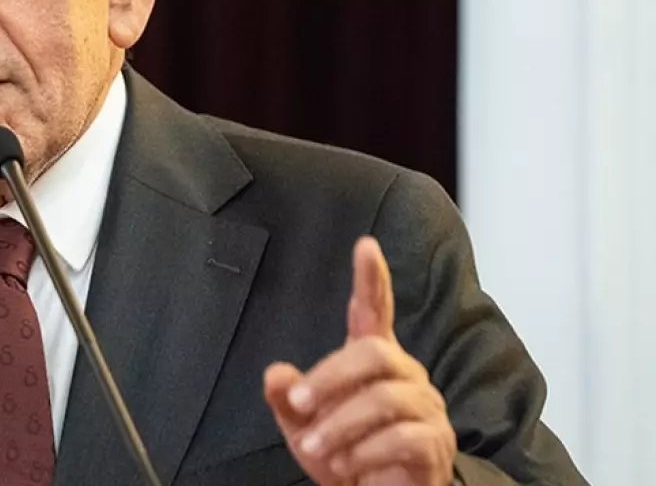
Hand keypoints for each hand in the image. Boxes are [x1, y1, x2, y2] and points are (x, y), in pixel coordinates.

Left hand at [263, 237, 455, 484]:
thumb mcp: (303, 427)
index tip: (365, 246)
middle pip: (373, 354)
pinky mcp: (434, 444)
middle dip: (329, 379)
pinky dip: (367, 452)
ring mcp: (425, 409)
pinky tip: (349, 466)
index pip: (374, 311)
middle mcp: (404, 375)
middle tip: (297, 406)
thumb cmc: (344, 456)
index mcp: (372, 361)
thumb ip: (287, 399)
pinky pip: (404, 438)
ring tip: (316, 449)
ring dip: (340, 426)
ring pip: (384, 399)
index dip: (371, 280)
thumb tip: (274, 373)